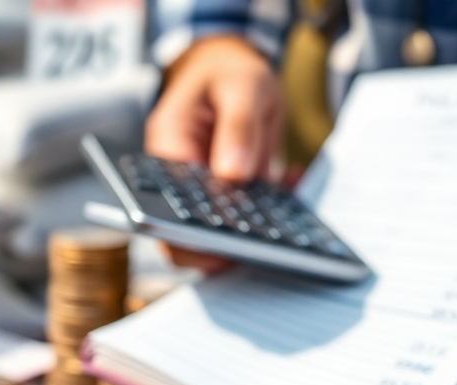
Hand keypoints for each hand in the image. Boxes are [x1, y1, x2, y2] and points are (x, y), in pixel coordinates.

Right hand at [145, 35, 281, 271]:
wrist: (231, 66)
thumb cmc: (228, 72)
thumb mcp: (242, 85)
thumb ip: (238, 126)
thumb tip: (234, 173)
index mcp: (168, 147)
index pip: (162, 207)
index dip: (186, 235)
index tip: (222, 246)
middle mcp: (179, 178)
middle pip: (185, 233)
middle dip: (223, 245)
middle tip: (262, 245)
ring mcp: (202, 190)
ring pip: (217, 233)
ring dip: (254, 232)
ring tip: (286, 209)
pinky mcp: (227, 195)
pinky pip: (244, 220)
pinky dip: (272, 213)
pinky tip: (294, 184)